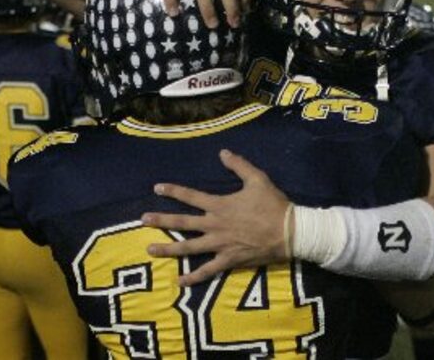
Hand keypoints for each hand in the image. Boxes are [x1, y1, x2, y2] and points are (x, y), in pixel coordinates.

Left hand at [142, 149, 290, 285]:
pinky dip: (193, 277)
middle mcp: (215, 225)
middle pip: (183, 223)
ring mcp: (220, 245)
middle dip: (161, 221)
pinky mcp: (228, 260)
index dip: (173, 191)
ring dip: (168, 249)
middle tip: (143, 220)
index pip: (191, 196)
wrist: (290, 232)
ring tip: (150, 250)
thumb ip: (239, 165)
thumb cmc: (274, 205)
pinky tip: (179, 281)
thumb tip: (223, 152)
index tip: (157, 188)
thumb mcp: (258, 179)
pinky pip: (207, 271)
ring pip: (189, 248)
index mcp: (220, 205)